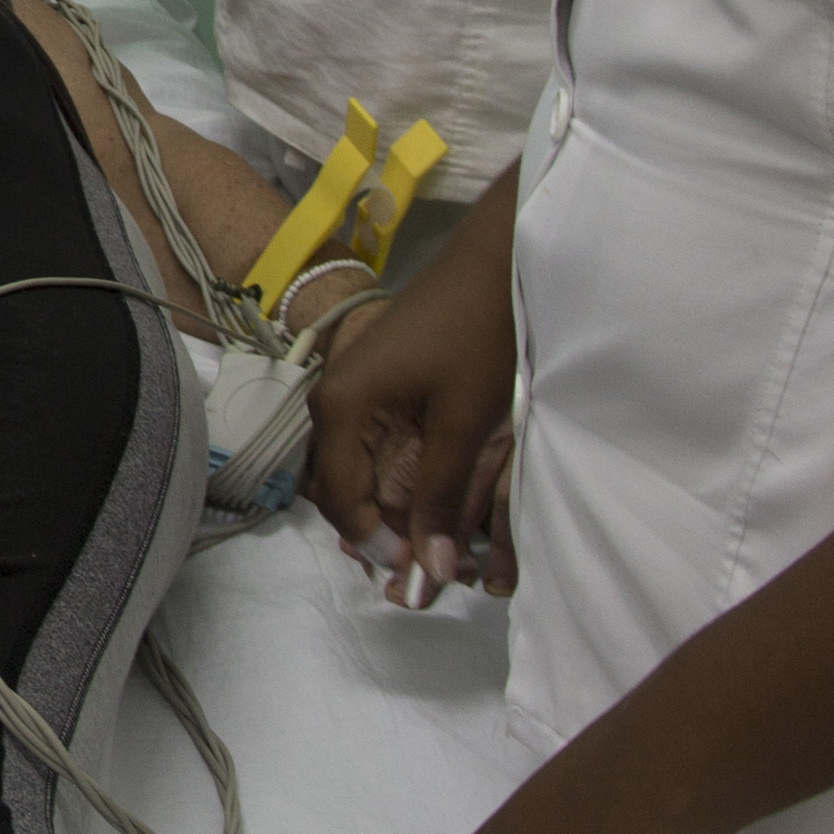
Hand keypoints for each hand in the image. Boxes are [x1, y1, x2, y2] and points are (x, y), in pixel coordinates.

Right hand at [308, 210, 517, 603]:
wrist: (496, 259)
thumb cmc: (473, 334)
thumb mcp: (461, 423)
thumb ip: (440, 498)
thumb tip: (428, 572)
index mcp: (340, 409)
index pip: (341, 501)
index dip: (378, 545)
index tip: (423, 574)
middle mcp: (337, 403)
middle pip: (350, 491)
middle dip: (390, 532)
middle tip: (436, 566)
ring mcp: (359, 393)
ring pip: (371, 473)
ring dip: (404, 509)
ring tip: (447, 540)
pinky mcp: (385, 388)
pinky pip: (385, 449)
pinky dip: (413, 479)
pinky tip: (447, 499)